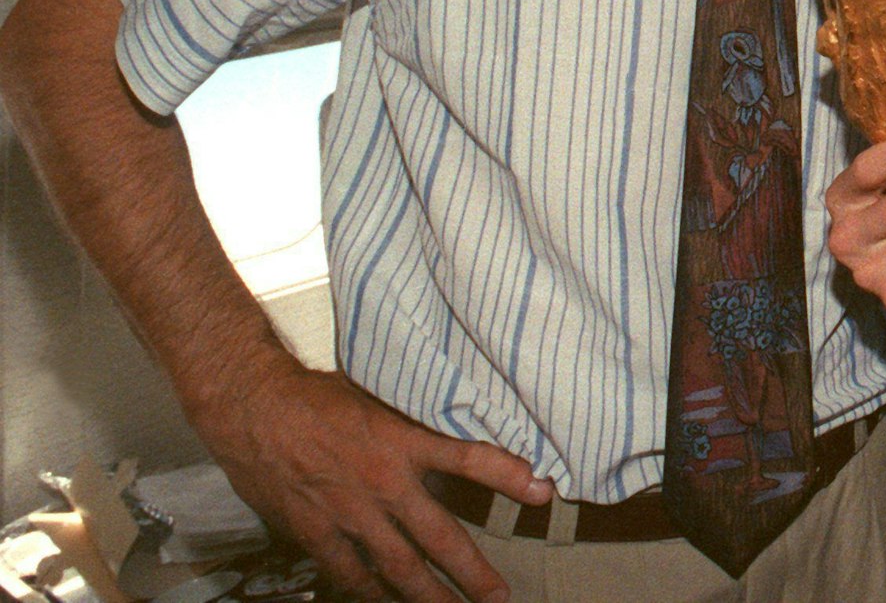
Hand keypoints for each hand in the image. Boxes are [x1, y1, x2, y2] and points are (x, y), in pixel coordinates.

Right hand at [191, 356, 550, 602]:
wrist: (253, 407)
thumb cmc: (317, 395)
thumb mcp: (379, 394)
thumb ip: (415, 419)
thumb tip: (456, 423)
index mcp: (402, 440)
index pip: (469, 457)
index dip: (507, 476)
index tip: (542, 493)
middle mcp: (382, 482)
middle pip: (438, 537)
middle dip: (472, 572)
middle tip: (499, 597)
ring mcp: (348, 513)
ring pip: (397, 567)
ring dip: (428, 595)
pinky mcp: (314, 532)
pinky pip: (349, 573)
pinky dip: (371, 592)